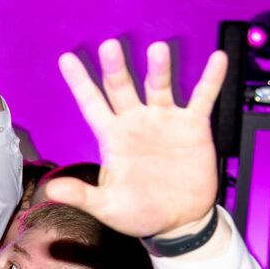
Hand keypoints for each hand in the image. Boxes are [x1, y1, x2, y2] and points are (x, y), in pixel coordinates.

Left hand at [49, 40, 226, 239]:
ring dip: (159, 69)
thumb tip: (52, 190)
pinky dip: (210, 79)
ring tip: (158, 50)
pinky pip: (202, 98)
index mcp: (112, 137)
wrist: (179, 222)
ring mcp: (164, 120)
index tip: (66, 59)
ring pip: (159, 87)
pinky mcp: (193, 126)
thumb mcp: (108, 206)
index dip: (79, 83)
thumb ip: (82, 195)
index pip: (92, 104)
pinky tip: (217, 59)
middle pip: (122, 88)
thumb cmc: (140, 213)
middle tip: (110, 46)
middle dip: (116, 69)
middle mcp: (136, 122)